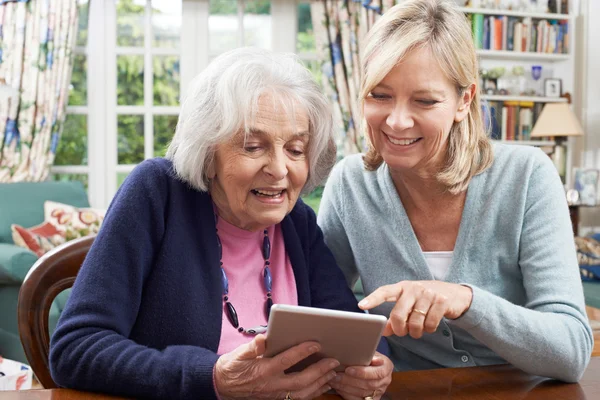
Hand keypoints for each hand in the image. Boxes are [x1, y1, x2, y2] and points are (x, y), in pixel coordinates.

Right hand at [214, 334, 338, 399]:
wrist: (223, 386)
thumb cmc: (232, 367)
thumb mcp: (238, 354)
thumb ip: (252, 346)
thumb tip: (262, 338)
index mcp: (263, 370)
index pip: (286, 361)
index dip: (302, 352)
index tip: (315, 344)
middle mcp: (272, 385)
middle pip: (300, 381)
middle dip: (319, 371)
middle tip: (333, 360)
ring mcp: (276, 395)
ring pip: (303, 393)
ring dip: (320, 383)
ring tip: (333, 372)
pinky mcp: (278, 399)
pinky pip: (299, 398)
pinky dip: (314, 392)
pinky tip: (324, 384)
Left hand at [328, 352, 392, 399]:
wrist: (371, 366)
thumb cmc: (368, 356)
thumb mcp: (369, 351)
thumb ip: (366, 352)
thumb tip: (363, 350)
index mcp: (387, 367)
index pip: (377, 373)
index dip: (362, 372)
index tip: (348, 369)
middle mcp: (385, 381)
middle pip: (368, 384)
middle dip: (350, 380)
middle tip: (336, 375)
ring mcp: (379, 391)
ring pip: (362, 393)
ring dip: (346, 387)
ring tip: (334, 380)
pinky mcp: (371, 399)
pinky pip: (358, 399)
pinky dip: (346, 393)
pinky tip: (338, 387)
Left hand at [358, 281, 472, 338]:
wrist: (455, 294)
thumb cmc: (426, 300)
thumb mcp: (410, 304)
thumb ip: (396, 317)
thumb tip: (384, 331)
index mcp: (402, 287)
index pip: (384, 291)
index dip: (373, 299)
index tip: (361, 306)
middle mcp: (414, 288)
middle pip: (398, 314)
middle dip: (399, 329)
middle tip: (403, 332)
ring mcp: (428, 294)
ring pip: (415, 322)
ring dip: (416, 332)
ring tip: (419, 329)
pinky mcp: (442, 302)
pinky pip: (430, 324)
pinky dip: (429, 330)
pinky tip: (430, 325)